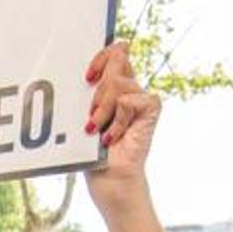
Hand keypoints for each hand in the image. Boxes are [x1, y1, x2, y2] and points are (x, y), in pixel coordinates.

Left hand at [82, 42, 161, 213]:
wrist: (109, 179)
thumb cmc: (92, 153)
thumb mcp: (82, 118)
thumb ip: (85, 95)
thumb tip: (81, 74)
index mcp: (113, 87)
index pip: (115, 52)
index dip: (102, 56)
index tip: (87, 77)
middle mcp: (129, 89)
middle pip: (117, 59)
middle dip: (97, 86)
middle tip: (90, 113)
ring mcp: (141, 99)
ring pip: (118, 83)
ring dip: (101, 110)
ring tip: (95, 130)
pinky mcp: (151, 110)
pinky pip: (130, 101)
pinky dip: (117, 121)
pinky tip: (110, 137)